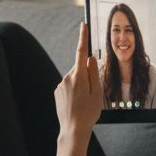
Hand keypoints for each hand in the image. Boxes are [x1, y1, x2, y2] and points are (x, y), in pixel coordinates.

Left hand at [53, 23, 101, 155]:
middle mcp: (67, 77)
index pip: (81, 52)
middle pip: (80, 69)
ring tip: (84, 102)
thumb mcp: (98, 92)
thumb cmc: (88, 112)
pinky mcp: (57, 92)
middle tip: (92, 93)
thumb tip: (90, 58)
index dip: (83, 38)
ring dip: (81, 85)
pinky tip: (76, 103)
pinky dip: (74, 91)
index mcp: (79, 76)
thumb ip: (94, 73)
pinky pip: (68, 86)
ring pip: (75, 78)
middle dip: (87, 75)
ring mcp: (60, 85)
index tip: (83, 26)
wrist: (73, 129)